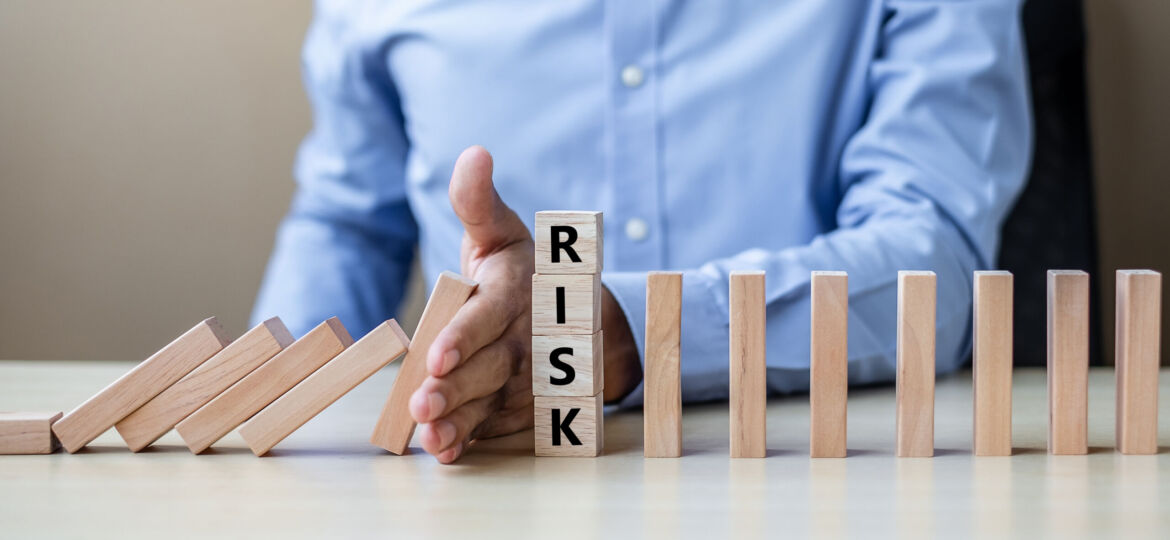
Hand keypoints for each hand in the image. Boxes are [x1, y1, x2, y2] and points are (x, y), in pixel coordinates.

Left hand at [409, 146, 642, 462]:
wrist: (578, 319)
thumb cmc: (525, 272)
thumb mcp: (503, 232)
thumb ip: (478, 202)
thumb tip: (474, 154)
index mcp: (511, 295)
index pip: (486, 317)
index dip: (464, 337)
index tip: (439, 356)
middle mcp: (521, 340)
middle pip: (487, 368)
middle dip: (456, 388)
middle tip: (423, 403)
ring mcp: (522, 378)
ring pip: (489, 403)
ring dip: (460, 420)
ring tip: (430, 435)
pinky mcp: (517, 406)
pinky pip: (493, 426)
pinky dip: (470, 440)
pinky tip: (445, 451)